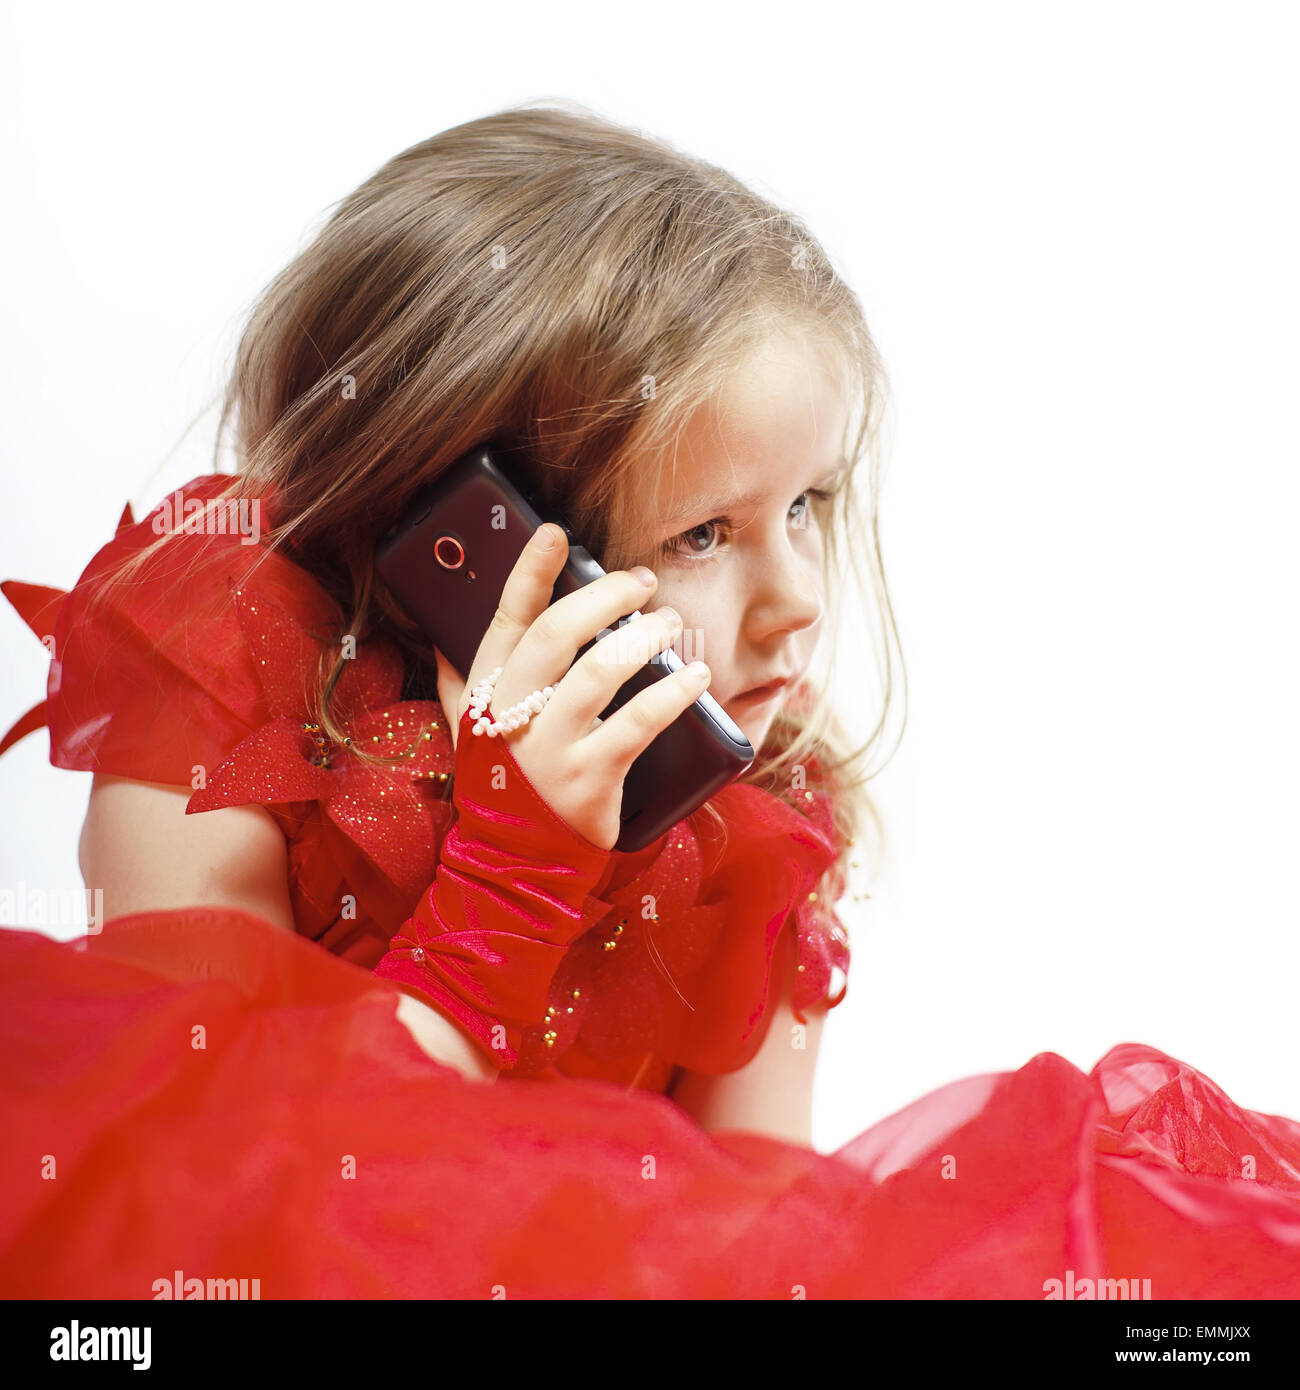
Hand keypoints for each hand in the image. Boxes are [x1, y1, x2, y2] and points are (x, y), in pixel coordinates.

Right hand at [431, 522, 710, 851]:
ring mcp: (551, 748)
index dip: (530, 572)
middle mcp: (514, 714)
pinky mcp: (590, 779)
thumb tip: (441, 635)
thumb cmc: (501, 785)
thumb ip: (460, 681)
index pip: (507, 619)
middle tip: (641, 581)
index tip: (556, 533)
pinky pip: (638, 723)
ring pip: (599, 671)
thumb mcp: (470, 731)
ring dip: (643, 637)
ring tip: (670, 621)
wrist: (513, 861)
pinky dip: (672, 693)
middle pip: (557, 634)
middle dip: (603, 596)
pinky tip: (695, 675)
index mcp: (488, 691)